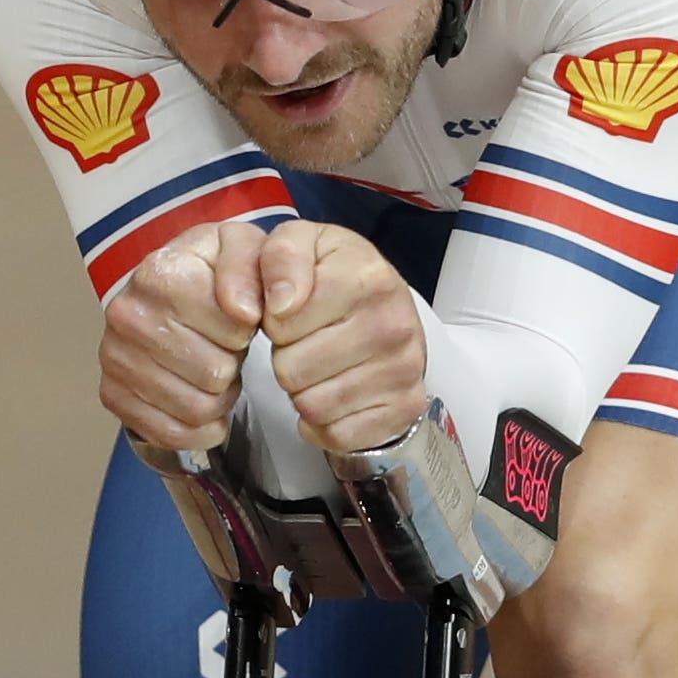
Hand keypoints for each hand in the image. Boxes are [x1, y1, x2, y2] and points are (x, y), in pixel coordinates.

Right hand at [98, 221, 264, 448]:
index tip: (240, 315)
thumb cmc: (214, 271)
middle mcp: (126, 314)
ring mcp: (114, 357)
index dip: (247, 327)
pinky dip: (198, 426)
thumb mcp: (247, 248)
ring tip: (212, 365)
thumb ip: (261, 264)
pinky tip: (201, 398)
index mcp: (159, 272)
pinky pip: (171, 433)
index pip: (232, 327)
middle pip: (215, 373)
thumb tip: (244, 311)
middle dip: (233, 363)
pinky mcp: (112, 394)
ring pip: (197, 408)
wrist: (173, 287)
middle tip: (224, 345)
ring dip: (219, 395)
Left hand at [258, 220, 427, 452]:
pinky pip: (337, 435)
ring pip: (311, 406)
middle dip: (287, 358)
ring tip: (321, 366)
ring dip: (303, 392)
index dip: (273, 319)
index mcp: (367, 275)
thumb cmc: (332, 276)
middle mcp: (394, 322)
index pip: (281, 319)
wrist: (385, 310)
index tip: (290, 310)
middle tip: (307, 341)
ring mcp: (405, 369)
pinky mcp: (405, 408)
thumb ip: (277, 256)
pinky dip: (325, 423)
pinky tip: (335, 394)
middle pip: (291, 370)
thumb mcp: (301, 243)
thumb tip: (279, 304)